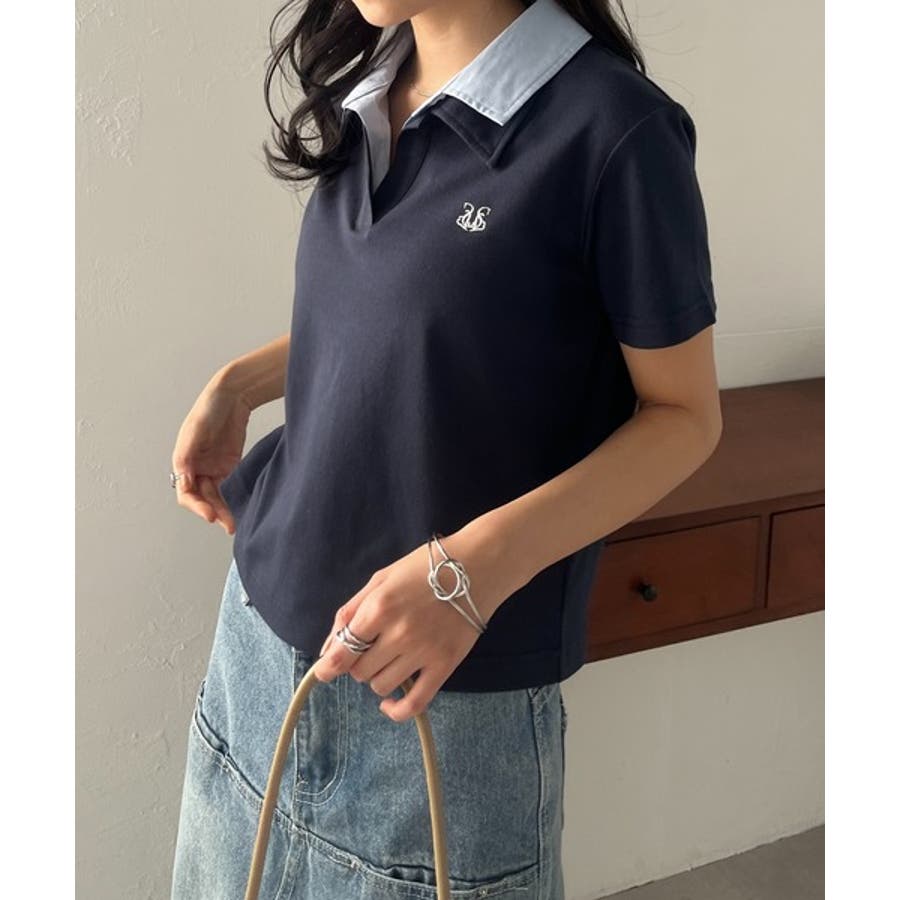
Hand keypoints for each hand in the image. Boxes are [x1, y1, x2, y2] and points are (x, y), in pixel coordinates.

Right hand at [171, 372, 251, 534]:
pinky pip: (226, 488)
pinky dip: (229, 501)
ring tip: (232, 526)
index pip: (185, 491)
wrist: (233, 396)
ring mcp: (211, 468)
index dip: (196, 505)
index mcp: (183, 460)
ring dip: (220, 511)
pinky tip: (236, 513)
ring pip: (213, 497)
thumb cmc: (210, 408)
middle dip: (211, 512)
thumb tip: (183, 479)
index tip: (209, 514)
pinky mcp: (228, 466)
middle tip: (225, 524)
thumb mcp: (196, 429)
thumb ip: (188, 454)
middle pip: (200, 498)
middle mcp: (195, 467)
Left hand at [314, 535, 503, 722]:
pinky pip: (414, 703)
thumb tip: (327, 649)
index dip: (328, 666)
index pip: (341, 653)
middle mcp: (398, 634)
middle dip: (358, 662)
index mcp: (379, 608)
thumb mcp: (381, 579)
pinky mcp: (445, 665)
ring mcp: (423, 652)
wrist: (477, 566)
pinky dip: (396, 710)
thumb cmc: (425, 568)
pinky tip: (389, 703)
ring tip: (390, 657)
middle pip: (359, 671)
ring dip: (378, 676)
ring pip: (381, 686)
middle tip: (372, 646)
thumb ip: (350, 612)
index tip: (326, 670)